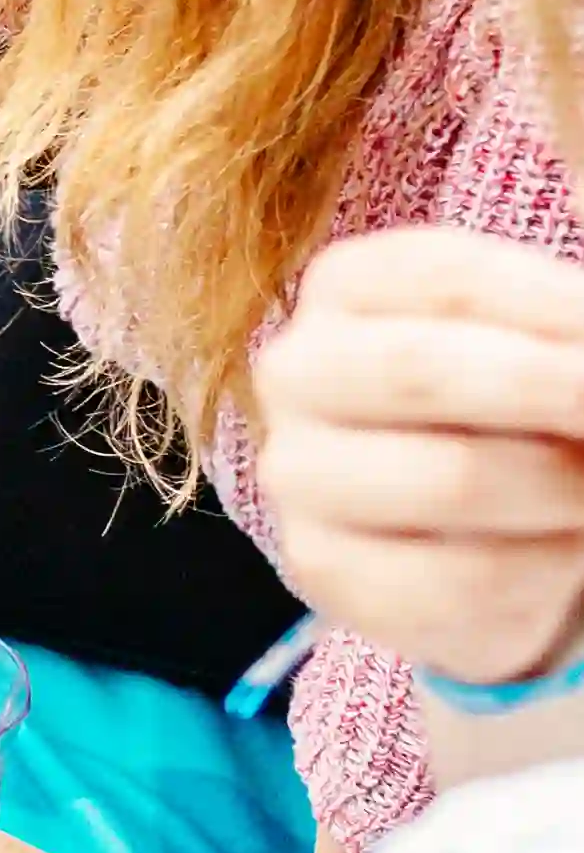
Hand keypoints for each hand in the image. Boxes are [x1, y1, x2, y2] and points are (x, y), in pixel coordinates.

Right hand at [252, 231, 583, 684]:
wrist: (479, 527)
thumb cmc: (521, 406)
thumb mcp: (539, 327)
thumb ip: (566, 292)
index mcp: (348, 283)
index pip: (455, 277)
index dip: (562, 310)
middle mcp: (296, 369)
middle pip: (425, 370)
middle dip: (560, 391)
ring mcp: (297, 473)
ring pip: (452, 478)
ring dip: (567, 487)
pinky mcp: (323, 568)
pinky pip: (459, 576)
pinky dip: (545, 570)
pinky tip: (566, 552)